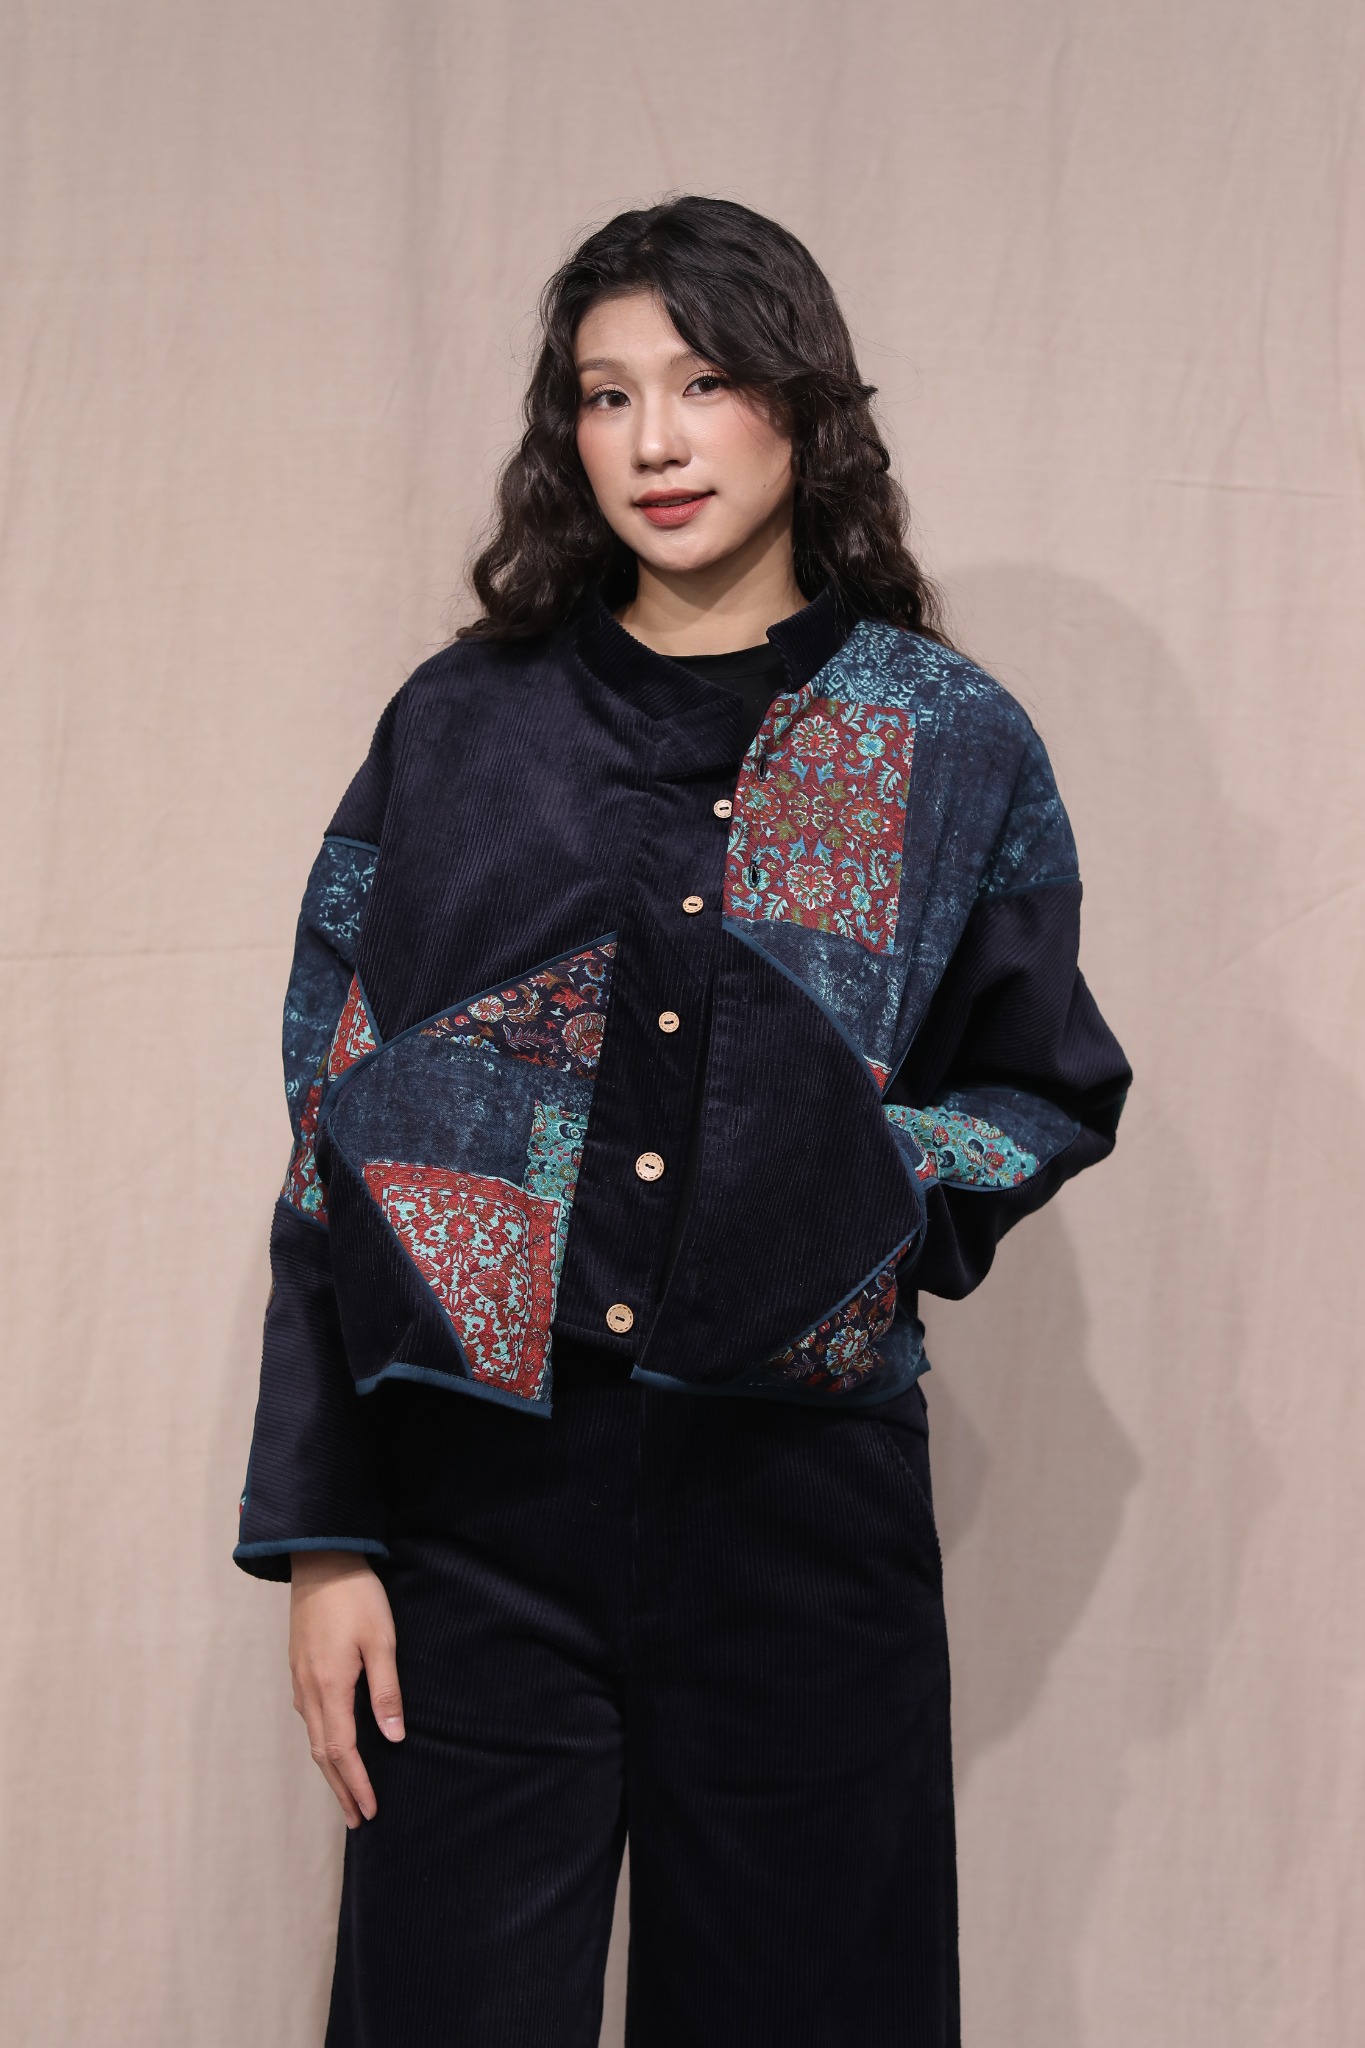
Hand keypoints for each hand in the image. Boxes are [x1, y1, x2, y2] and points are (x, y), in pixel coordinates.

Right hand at [288, 1552, 404, 1826]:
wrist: (320, 1560)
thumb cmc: (356, 1596)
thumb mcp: (381, 1640)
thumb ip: (386, 1691)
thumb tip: (393, 1738)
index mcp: (330, 1686)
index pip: (341, 1751)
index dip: (355, 1784)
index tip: (369, 1811)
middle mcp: (308, 1690)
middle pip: (322, 1753)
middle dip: (340, 1788)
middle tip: (358, 1819)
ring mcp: (299, 1679)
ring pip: (313, 1737)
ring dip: (330, 1769)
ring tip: (347, 1792)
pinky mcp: (299, 1668)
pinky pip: (309, 1718)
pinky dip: (322, 1742)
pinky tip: (333, 1746)